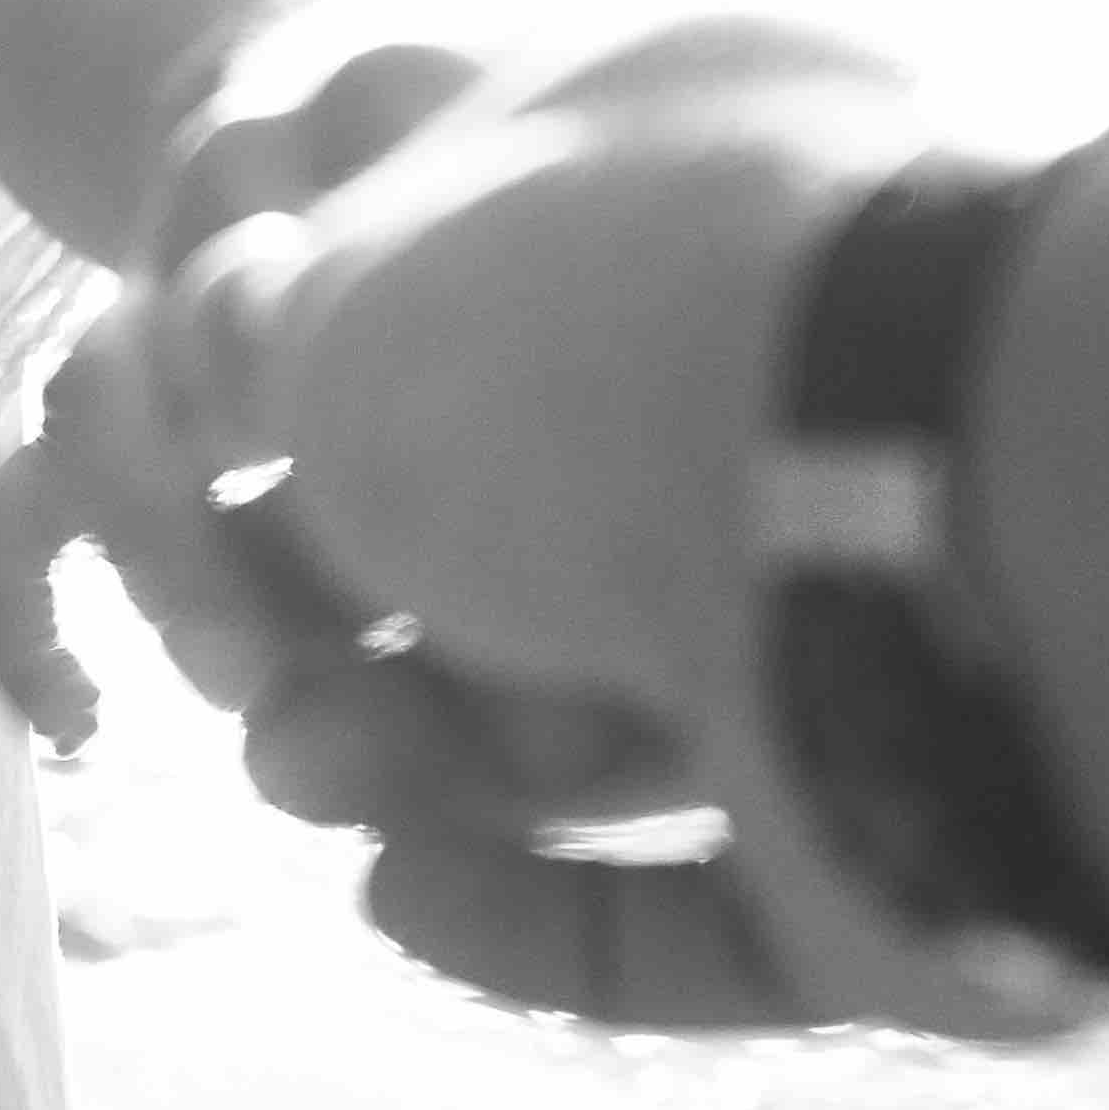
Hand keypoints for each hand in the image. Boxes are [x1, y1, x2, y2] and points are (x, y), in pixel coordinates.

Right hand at [0, 17, 1097, 1034]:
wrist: (923, 523)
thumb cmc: (599, 353)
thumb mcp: (332, 303)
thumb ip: (241, 352)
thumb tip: (221, 379)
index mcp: (677, 190)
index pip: (443, 288)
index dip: (277, 384)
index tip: (185, 448)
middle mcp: (780, 390)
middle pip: (507, 532)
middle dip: (329, 599)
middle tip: (240, 650)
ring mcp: (852, 621)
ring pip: (588, 719)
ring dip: (403, 753)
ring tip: (300, 767)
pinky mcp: (887, 841)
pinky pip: (686, 912)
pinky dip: (528, 919)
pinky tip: (393, 898)